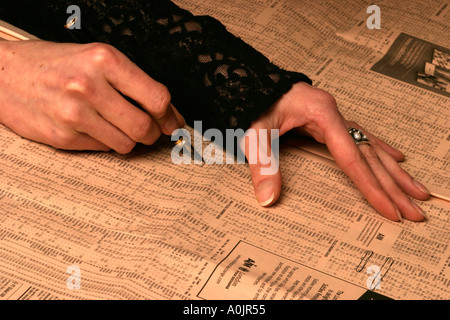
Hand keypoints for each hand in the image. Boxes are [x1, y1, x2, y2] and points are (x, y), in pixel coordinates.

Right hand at [0, 40, 183, 152]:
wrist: (3, 75)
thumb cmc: (53, 65)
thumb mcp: (95, 58)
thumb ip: (132, 82)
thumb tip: (167, 112)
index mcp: (104, 60)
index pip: (156, 98)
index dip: (170, 115)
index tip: (172, 121)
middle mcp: (89, 86)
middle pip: (144, 126)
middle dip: (152, 132)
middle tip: (149, 129)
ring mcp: (74, 114)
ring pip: (126, 143)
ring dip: (129, 139)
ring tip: (116, 125)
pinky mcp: (63, 137)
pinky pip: (103, 148)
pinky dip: (106, 141)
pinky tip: (94, 127)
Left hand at [244, 82, 429, 221]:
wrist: (251, 81)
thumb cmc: (254, 103)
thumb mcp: (254, 132)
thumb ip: (262, 163)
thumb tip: (268, 197)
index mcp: (322, 114)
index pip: (352, 158)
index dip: (370, 186)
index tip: (388, 208)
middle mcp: (335, 115)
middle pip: (370, 155)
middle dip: (393, 185)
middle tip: (415, 210)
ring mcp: (334, 117)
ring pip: (372, 147)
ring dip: (394, 172)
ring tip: (416, 191)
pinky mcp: (329, 121)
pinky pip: (362, 138)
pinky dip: (380, 151)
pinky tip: (395, 160)